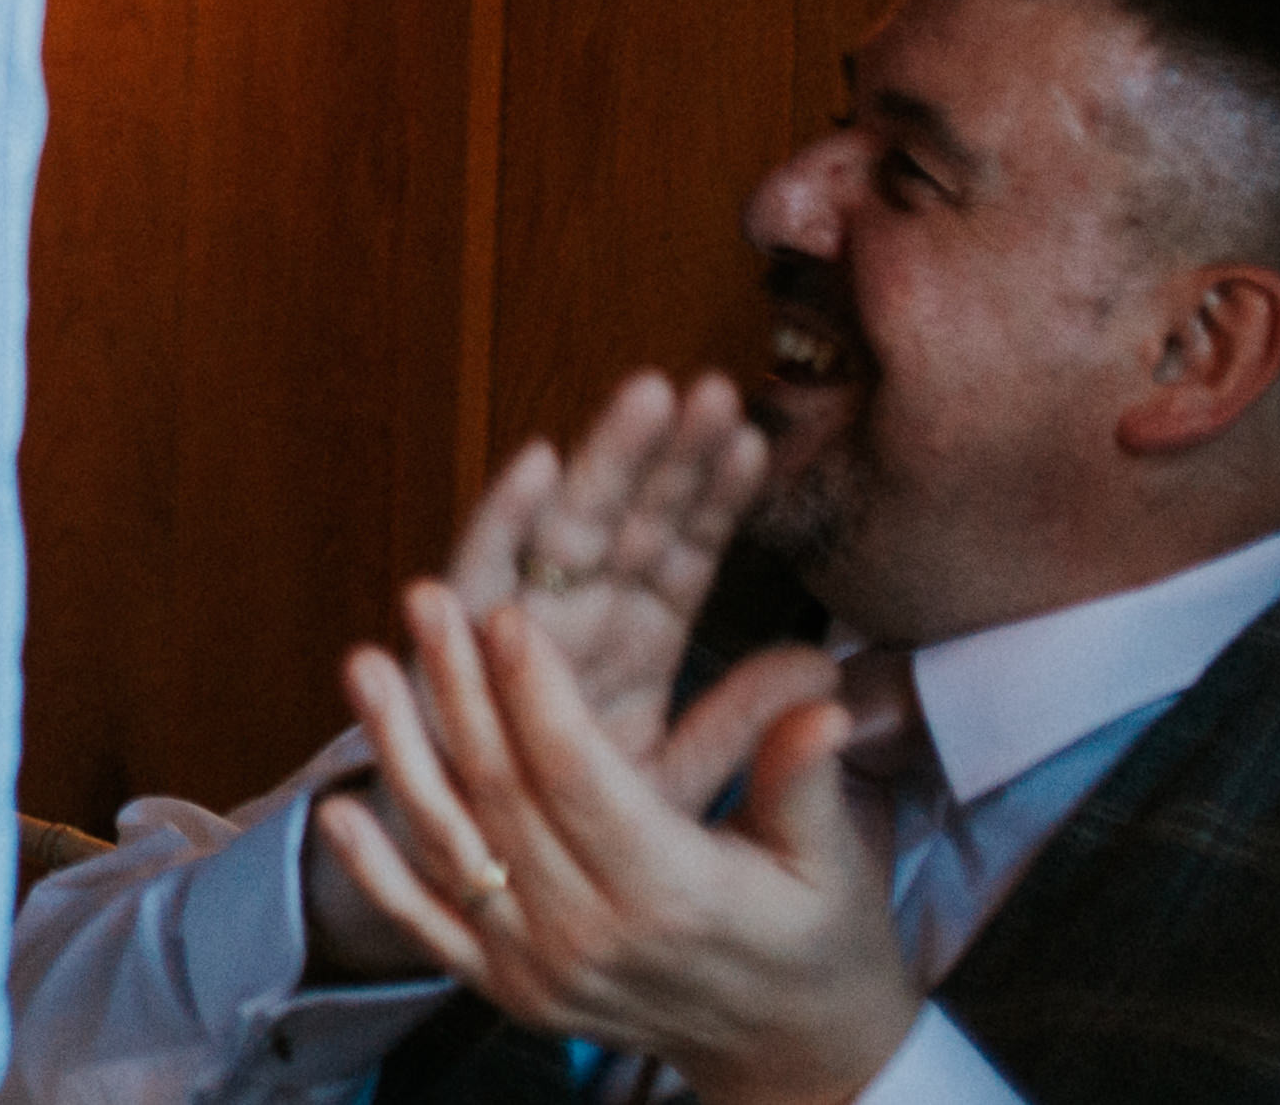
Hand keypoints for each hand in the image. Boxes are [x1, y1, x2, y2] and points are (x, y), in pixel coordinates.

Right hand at [306, 371, 774, 978]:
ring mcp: (513, 623)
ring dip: (604, 461)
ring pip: (567, 528)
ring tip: (646, 398)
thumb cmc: (573, 830)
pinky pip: (482, 573)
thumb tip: (825, 672)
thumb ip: (740, 723)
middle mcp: (574, 619)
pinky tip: (542, 466)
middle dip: (664, 454)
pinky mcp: (454, 645)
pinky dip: (507, 518)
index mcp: (629, 644)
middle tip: (708, 388)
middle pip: (629, 521)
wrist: (480, 892)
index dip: (715, 498)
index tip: (757, 439)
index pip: (681, 555)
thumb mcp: (677, 776)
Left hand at [324, 592, 914, 1104]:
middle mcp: (593, 938)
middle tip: (425, 599)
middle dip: (460, 691)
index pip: (584, 780)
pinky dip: (379, 872)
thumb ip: (805, 781)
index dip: (539, 697)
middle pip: (506, 796)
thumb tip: (822, 701)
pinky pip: (428, 928)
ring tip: (366, 665)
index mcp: (673, 896)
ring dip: (400, 753)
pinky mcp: (508, 989)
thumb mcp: (834, 864)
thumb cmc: (818, 940)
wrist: (789, 1056)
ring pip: (454, 848)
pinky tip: (338, 810)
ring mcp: (540, 970)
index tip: (507, 614)